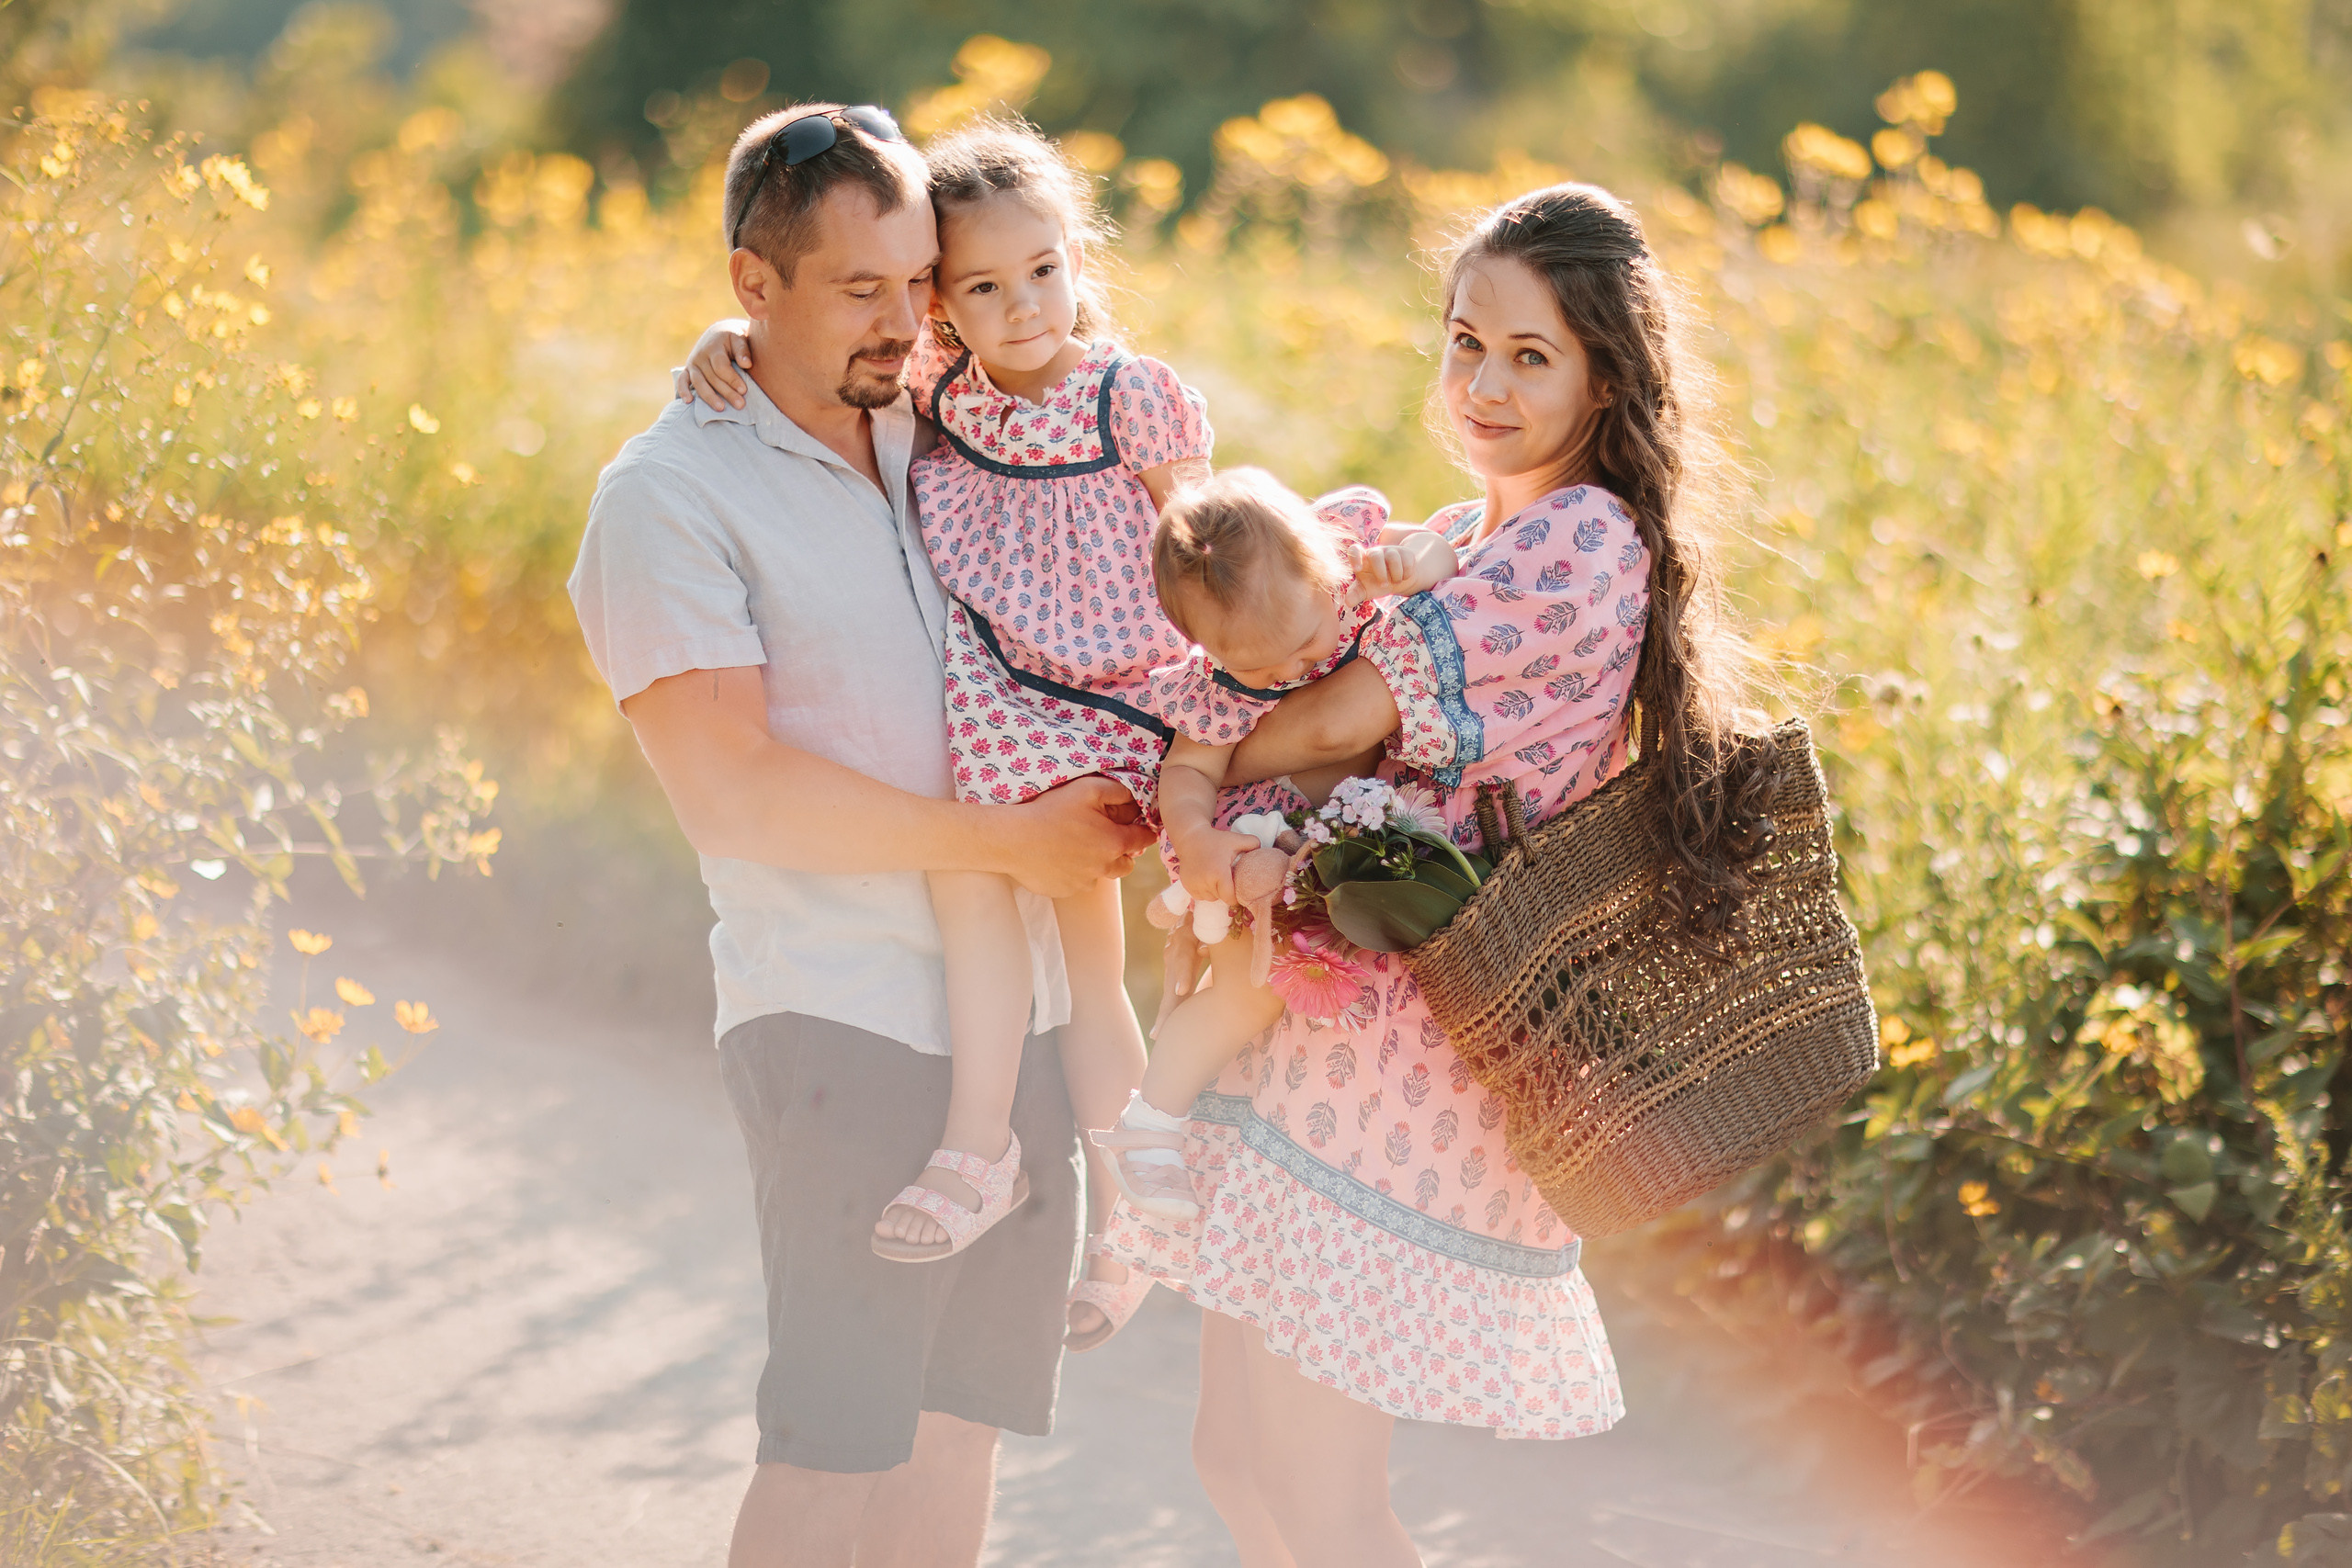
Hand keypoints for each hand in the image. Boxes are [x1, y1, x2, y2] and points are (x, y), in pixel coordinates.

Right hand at [674, 320, 751, 409]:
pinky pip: (682, 381)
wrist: (718, 333)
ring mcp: (693, 363)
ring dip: (709, 396)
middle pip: (712, 377)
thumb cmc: (733, 338)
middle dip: (726, 392)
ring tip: (721, 408)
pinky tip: (688, 402)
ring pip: (698, 382)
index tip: (744, 390)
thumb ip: (742, 350)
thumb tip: (746, 364)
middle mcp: (700, 355)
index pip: (721, 366)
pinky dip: (683, 391)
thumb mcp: (739, 337)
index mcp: (714, 347)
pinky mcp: (687, 370)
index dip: (732, 379)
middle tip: (740, 405)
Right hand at [1000, 776, 1155, 898]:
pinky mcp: (1065, 890)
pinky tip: (1058, 857)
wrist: (1014, 839)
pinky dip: (1074, 873)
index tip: (1140, 827)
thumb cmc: (1051, 811)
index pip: (1144, 839)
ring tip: (1078, 847)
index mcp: (1114, 842)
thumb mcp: (1088, 789)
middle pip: (1126, 864)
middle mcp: (1104, 867)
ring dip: (1097, 864)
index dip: (1144, 830)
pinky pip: (1078, 883)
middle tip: (1106, 838)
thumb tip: (1134, 799)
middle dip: (1122, 852)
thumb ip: (1118, 792)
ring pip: (1101, 875)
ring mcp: (1083, 882)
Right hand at [1171, 824, 1259, 904]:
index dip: (1237, 897)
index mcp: (1219, 873)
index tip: (1239, 890)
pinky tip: (1206, 878)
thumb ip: (1253, 843)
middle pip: (1221, 898)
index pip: (1230, 898)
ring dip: (1215, 892)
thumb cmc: (1215, 839)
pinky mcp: (1187, 886)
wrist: (1190, 838)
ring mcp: (1194, 885)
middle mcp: (1205, 882)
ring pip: (1211, 898)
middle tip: (1228, 880)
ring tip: (1216, 878)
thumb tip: (1263, 850)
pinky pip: (1200, 896)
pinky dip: (1205, 891)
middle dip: (1226, 892)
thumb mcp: (1235, 839)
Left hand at [1344, 528, 1456, 606]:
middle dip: (1380, 572)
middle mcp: (1375, 552)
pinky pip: (1407, 560)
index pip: (1354, 550)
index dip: (1355, 557)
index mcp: (1362, 559)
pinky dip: (1406, 573)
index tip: (1358, 569)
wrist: (1397, 581)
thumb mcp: (1365, 590)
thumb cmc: (1376, 584)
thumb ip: (1355, 594)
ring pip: (1393, 557)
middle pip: (1375, 555)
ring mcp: (1390, 551)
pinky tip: (1404, 577)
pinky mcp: (1405, 552)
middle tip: (1384, 585)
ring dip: (1395, 573)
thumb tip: (1348, 602)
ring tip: (1395, 582)